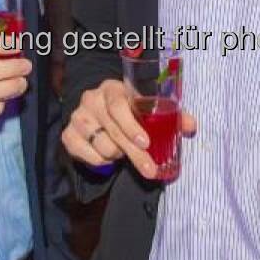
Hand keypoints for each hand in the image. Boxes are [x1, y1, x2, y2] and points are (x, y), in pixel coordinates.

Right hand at [61, 78, 195, 179]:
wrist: (96, 115)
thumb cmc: (128, 110)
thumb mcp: (146, 109)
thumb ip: (170, 116)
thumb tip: (191, 126)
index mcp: (112, 88)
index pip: (118, 104)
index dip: (131, 125)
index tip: (145, 143)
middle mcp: (91, 99)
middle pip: (114, 131)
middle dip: (135, 154)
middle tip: (150, 170)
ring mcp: (77, 117)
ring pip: (103, 147)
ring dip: (118, 155)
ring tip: (122, 151)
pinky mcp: (67, 135)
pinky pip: (88, 156)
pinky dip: (101, 161)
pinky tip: (107, 155)